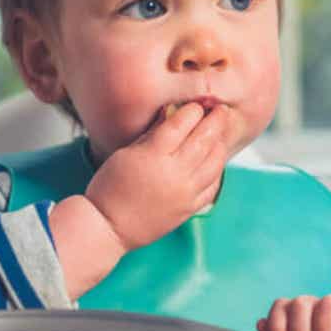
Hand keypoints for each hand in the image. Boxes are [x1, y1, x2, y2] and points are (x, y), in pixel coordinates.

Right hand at [84, 102, 229, 253]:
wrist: (108, 227)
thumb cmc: (110, 187)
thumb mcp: (125, 153)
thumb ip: (151, 134)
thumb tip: (170, 113)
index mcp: (154, 155)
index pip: (182, 124)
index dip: (192, 110)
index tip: (197, 103)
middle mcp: (174, 172)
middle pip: (204, 138)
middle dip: (215, 120)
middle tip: (221, 109)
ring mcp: (185, 192)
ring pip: (215, 161)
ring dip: (220, 142)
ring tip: (221, 130)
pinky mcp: (189, 208)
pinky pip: (213, 185)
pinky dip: (218, 169)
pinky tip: (216, 160)